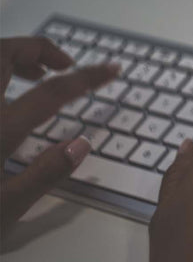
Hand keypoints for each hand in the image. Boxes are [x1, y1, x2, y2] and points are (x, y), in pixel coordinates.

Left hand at [0, 36, 118, 235]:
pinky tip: (3, 95)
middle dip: (39, 49)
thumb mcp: (2, 213)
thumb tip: (81, 143)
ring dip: (13, 56)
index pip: (51, 92)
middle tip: (65, 66)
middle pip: (5, 52)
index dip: (87, 77)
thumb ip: (44, 175)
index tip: (112, 70)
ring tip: (34, 75)